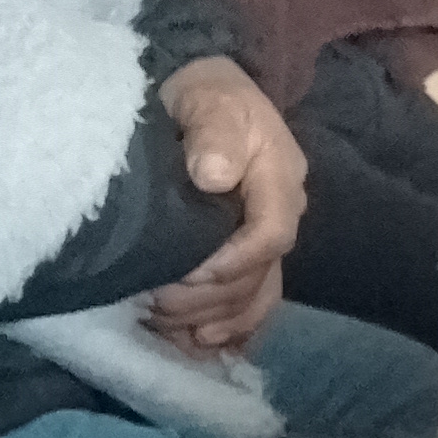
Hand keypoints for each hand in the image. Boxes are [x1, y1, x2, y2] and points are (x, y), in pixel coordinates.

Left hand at [145, 57, 303, 352]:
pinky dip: (228, 330)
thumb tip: (213, 175)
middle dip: (210, 297)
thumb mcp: (210, 100)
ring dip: (213, 318)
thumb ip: (215, 134)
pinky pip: (251, 303)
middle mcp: (281, 214)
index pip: (272, 234)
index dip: (233, 261)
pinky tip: (196, 344)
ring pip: (256, 296)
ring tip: (166, 324)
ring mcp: (265, 237)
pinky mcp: (247, 253)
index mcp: (280, 178)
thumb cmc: (202, 96)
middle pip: (260, 275)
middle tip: (157, 302)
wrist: (196, 94)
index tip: (187, 270)